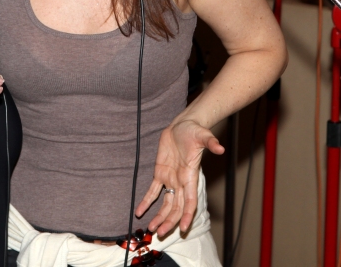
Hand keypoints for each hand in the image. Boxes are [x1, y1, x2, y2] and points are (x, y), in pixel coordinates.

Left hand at [136, 119, 223, 236]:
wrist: (183, 125)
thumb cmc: (194, 131)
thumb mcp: (203, 135)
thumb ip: (210, 142)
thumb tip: (220, 148)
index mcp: (191, 176)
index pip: (190, 201)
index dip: (187, 215)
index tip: (183, 228)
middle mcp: (181, 181)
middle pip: (176, 207)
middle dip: (169, 221)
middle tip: (160, 233)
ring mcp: (170, 178)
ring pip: (165, 203)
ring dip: (159, 216)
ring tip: (151, 228)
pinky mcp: (160, 172)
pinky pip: (152, 190)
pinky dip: (146, 201)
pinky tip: (140, 211)